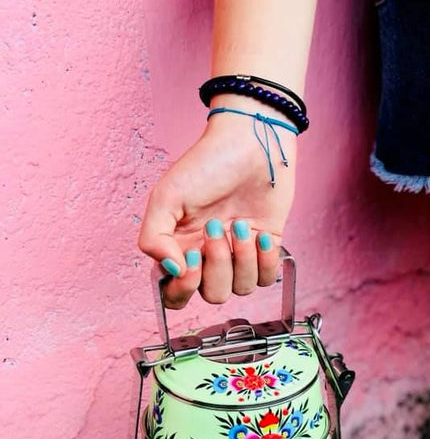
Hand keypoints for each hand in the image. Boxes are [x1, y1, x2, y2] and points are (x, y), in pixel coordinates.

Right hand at [137, 107, 296, 308]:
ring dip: (242, 258)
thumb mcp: (166, 196)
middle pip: (212, 296)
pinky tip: (260, 232)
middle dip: (217, 266)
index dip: (183, 288)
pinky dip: (265, 260)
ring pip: (240, 290)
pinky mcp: (266, 250)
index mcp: (179, 249)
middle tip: (216, 228)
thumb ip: (153, 239)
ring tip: (241, 223)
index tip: (190, 259)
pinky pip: (266, 280)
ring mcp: (238, 256)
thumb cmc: (207, 164)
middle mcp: (208, 258)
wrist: (251, 143)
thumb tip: (171, 270)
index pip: (175, 295)